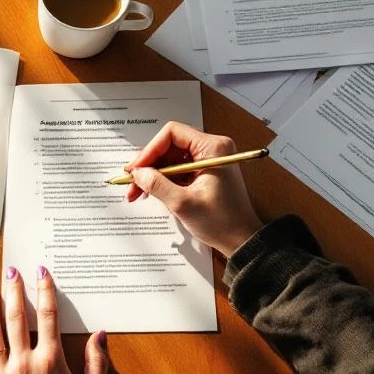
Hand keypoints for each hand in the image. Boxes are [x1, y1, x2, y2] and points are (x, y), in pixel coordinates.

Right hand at [125, 121, 263, 256]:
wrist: (240, 240)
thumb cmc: (223, 222)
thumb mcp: (183, 203)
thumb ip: (157, 185)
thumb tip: (137, 173)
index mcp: (213, 148)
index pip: (172, 133)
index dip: (150, 149)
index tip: (137, 168)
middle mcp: (212, 149)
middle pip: (169, 145)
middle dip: (149, 164)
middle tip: (133, 182)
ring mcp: (208, 160)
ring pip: (170, 158)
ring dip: (153, 174)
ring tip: (138, 191)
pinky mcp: (204, 171)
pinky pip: (177, 169)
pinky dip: (163, 180)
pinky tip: (152, 192)